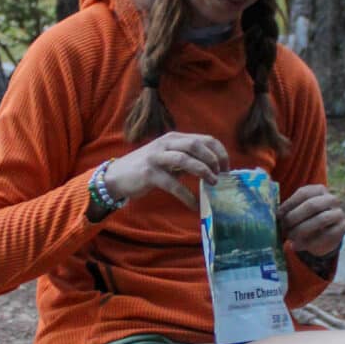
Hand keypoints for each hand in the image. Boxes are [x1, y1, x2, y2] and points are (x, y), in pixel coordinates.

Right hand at [102, 133, 228, 209]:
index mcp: (174, 138)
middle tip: (220, 175)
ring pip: (185, 159)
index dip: (219, 152)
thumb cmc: (147, 168)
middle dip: (213, 159)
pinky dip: (187, 196)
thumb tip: (213, 170)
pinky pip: (173, 184)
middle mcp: (166, 144)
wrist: (117, 176)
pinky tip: (195, 205)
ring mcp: (157, 157)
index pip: (204, 139)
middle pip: (196, 145)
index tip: (227, 168)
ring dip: (203, 171)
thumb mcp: (169, 158)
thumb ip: (187, 159)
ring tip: (212, 184)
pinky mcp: (149, 173)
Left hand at [278, 184, 344, 261]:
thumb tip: (274, 214)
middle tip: (283, 227)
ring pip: (320, 220)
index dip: (289, 204)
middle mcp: (331, 198)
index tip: (278, 216)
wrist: (325, 234)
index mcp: (318, 189)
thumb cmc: (307, 219)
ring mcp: (339, 213)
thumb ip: (289, 210)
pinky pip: (326, 235)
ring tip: (290, 237)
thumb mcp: (299, 211)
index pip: (303, 193)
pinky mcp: (342, 228)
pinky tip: (297, 246)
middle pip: (312, 205)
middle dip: (295, 217)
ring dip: (302, 230)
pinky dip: (309, 243)